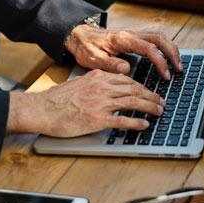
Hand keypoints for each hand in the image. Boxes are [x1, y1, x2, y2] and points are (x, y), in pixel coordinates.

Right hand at [7, 69, 164, 136]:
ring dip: (149, 106)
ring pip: (133, 102)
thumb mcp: (79, 83)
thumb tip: (108, 87)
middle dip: (151, 95)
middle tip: (161, 101)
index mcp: (98, 77)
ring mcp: (101, 103)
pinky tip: (145, 124)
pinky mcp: (98, 119)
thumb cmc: (57, 99)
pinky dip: (136, 122)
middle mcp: (102, 88)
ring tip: (159, 111)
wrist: (42, 109)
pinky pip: (123, 120)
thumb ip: (95, 83)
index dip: (142, 86)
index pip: (127, 79)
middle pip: (134, 89)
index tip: (149, 91)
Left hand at [66, 25, 181, 79]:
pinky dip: (164, 47)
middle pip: (159, 38)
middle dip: (172, 53)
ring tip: (177, 65)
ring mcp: (134, 34)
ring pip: (159, 36)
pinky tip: (168, 58)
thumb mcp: (93, 59)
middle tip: (179, 69)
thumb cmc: (86, 47)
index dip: (160, 62)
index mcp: (122, 39)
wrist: (79, 35)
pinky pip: (154, 39)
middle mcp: (131, 33)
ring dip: (171, 49)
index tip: (165, 75)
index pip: (149, 48)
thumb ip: (110, 64)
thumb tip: (127, 69)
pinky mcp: (134, 37)